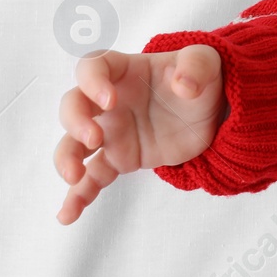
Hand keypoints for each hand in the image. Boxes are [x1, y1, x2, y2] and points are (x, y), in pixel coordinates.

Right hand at [54, 45, 225, 224]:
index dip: (91, 81)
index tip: (109, 100)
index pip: (92, 66)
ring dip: (66, 159)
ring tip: (74, 177)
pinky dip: (78, 196)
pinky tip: (67, 214)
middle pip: (72, 106)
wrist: (210, 110)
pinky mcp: (121, 159)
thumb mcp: (207, 62)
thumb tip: (185, 85)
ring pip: (73, 144)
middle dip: (75, 122)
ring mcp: (112, 132)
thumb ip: (197, 65)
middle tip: (95, 138)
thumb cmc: (200, 78)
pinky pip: (92, 178)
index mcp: (126, 71)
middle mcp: (110, 102)